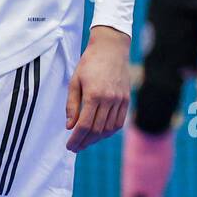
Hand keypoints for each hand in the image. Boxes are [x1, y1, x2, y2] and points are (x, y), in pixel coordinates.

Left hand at [65, 26, 131, 151]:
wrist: (111, 49)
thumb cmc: (89, 63)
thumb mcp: (75, 81)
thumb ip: (72, 105)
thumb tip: (70, 127)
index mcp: (94, 94)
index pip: (84, 125)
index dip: (76, 139)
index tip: (69, 146)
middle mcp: (109, 99)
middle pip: (97, 130)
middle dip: (85, 142)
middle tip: (75, 147)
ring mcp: (120, 100)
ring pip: (109, 129)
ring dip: (96, 139)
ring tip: (86, 142)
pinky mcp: (126, 100)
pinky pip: (119, 123)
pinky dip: (109, 132)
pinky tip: (100, 134)